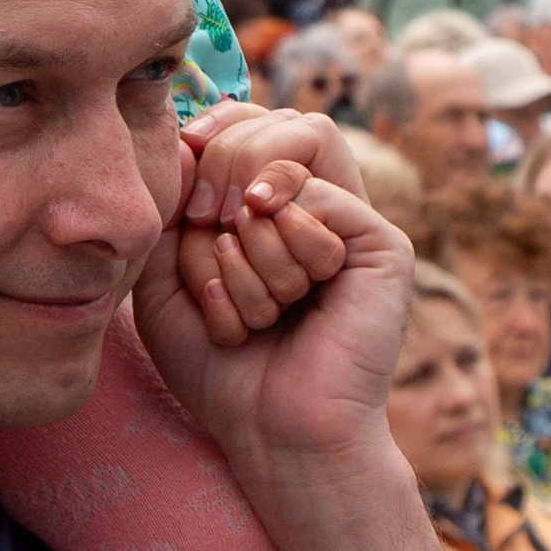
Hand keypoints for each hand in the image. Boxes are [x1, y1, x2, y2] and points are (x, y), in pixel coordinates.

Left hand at [137, 103, 414, 476]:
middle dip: (222, 173)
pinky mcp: (384, 247)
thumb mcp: (166, 272)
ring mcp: (353, 224)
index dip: (216, 129)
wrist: (268, 431)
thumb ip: (172, 200)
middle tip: (207, 232)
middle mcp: (318, 206)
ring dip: (246, 249)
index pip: (253, 119)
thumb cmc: (217, 363)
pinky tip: (288, 307)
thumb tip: (187, 135)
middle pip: (276, 124)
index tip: (183, 166)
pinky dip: (284, 256)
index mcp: (274, 204)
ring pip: (287, 174)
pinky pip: (320, 207)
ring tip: (256, 312)